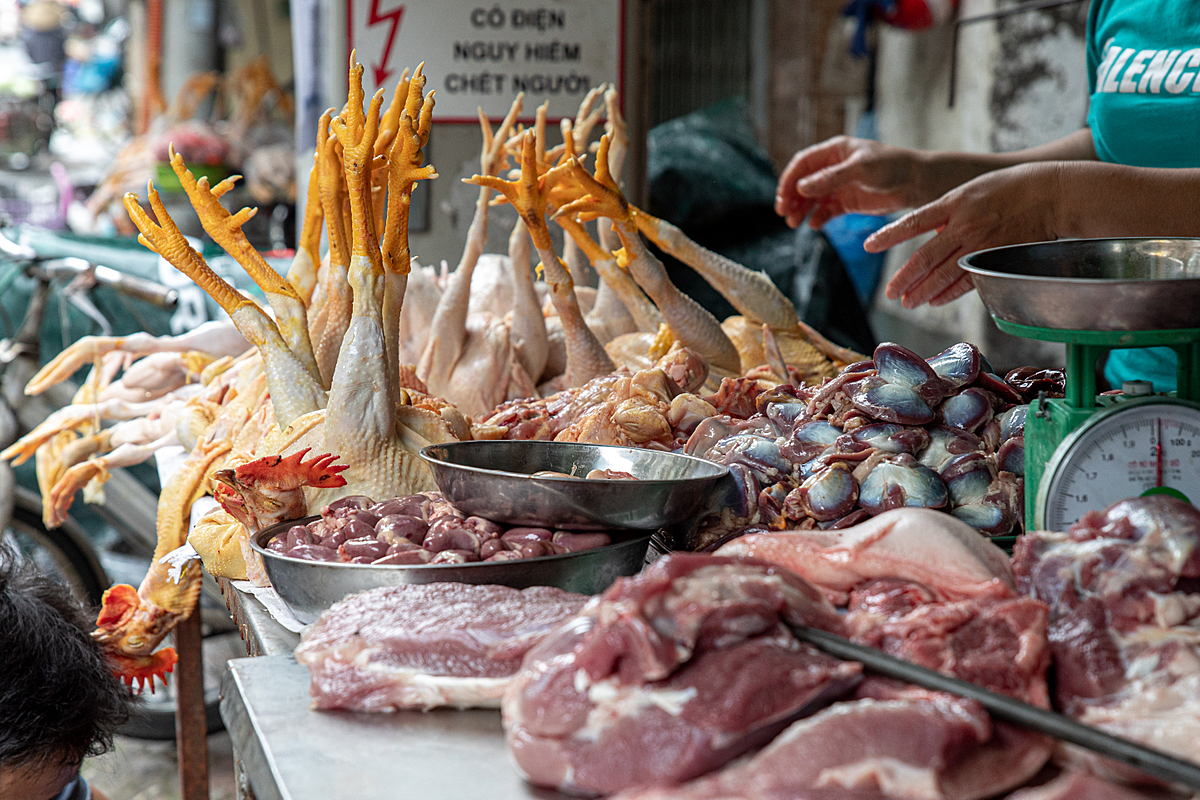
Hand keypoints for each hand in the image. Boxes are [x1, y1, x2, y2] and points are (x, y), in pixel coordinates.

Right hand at [774, 136, 923, 228]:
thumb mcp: (860, 170)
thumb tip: (801, 187)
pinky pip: (826, 211)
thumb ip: (830, 178)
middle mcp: (833, 168)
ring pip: (812, 198)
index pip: (802, 164)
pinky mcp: (848, 202)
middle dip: (792, 197)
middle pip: (803, 182)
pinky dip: (818, 218)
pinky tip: (814, 225)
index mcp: (834, 151)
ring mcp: (840, 186)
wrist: (917, 183)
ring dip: (801, 210)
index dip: (789, 179)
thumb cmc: (891, 167)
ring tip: (794, 223)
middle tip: (785, 213)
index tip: (783, 197)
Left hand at [868, 162, 1062, 307]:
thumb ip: (946, 212)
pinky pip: (968, 281)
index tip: (868, 246)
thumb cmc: (1009, 187)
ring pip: (944, 275)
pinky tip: (935, 300)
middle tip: (890, 294)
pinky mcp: (996, 258)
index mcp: (954, 203)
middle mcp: (964, 226)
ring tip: (907, 302)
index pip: (913, 222)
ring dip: (922, 292)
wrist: (1050, 193)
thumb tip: (924, 231)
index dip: (888, 236)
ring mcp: (981, 244)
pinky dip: (949, 293)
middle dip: (904, 279)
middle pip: (925, 258)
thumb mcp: (970, 190)